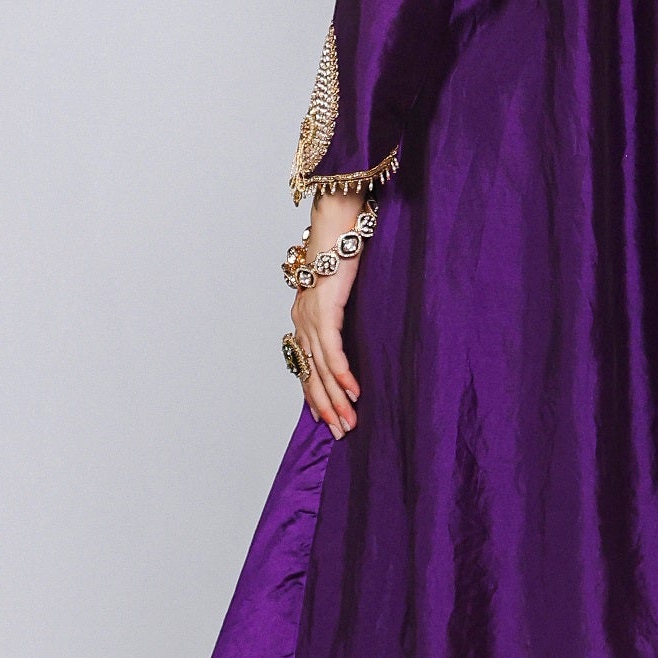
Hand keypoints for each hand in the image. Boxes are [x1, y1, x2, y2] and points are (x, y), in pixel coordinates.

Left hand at [291, 195, 364, 435]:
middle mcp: (302, 322)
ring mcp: (310, 317)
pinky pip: (332, 351)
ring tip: (349, 422)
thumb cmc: (342, 251)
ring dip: (336, 398)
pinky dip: (343, 373)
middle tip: (341, 432)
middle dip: (327, 406)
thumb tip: (354, 329)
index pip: (307, 366)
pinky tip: (353, 392)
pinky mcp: (324, 311)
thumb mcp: (341, 288)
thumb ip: (342, 310)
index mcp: (304, 318)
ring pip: (322, 369)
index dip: (315, 394)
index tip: (326, 417)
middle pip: (312, 374)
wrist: (337, 224)